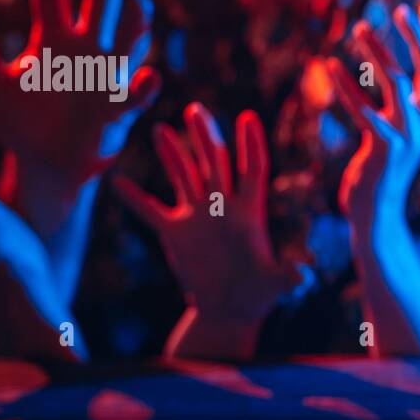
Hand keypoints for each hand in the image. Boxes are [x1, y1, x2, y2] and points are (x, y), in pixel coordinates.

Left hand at [0, 0, 159, 195]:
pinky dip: (143, 88)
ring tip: (139, 3)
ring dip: (133, 27)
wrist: (44, 164)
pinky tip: (149, 76)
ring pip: (125, 46)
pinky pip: (134, 97)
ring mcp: (106, 78)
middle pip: (99, 10)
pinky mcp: (117, 110)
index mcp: (53, 38)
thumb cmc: (18, 120)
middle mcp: (85, 51)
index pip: (52, 1)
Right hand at [114, 103, 307, 335]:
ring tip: (160, 130)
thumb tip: (302, 275)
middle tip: (195, 109)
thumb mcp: (275, 284)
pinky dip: (135, 199)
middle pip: (214, 163)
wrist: (229, 310)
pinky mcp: (175, 233)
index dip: (251, 145)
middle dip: (205, 136)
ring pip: (184, 176)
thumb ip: (287, 277)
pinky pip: (151, 211)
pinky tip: (117, 181)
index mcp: (249, 211)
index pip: (252, 169)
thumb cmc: (258, 295)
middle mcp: (222, 206)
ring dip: (172, 154)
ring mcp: (197, 217)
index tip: (248, 117)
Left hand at [327, 0, 419, 231]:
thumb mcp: (402, 128)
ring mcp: (408, 137)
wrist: (377, 211)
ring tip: (359, 27)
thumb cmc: (384, 165)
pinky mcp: (384, 149)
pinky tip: (330, 65)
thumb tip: (398, 63)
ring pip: (398, 84)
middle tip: (401, 9)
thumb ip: (405, 99)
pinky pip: (365, 112)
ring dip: (378, 52)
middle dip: (419, 37)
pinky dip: (347, 87)